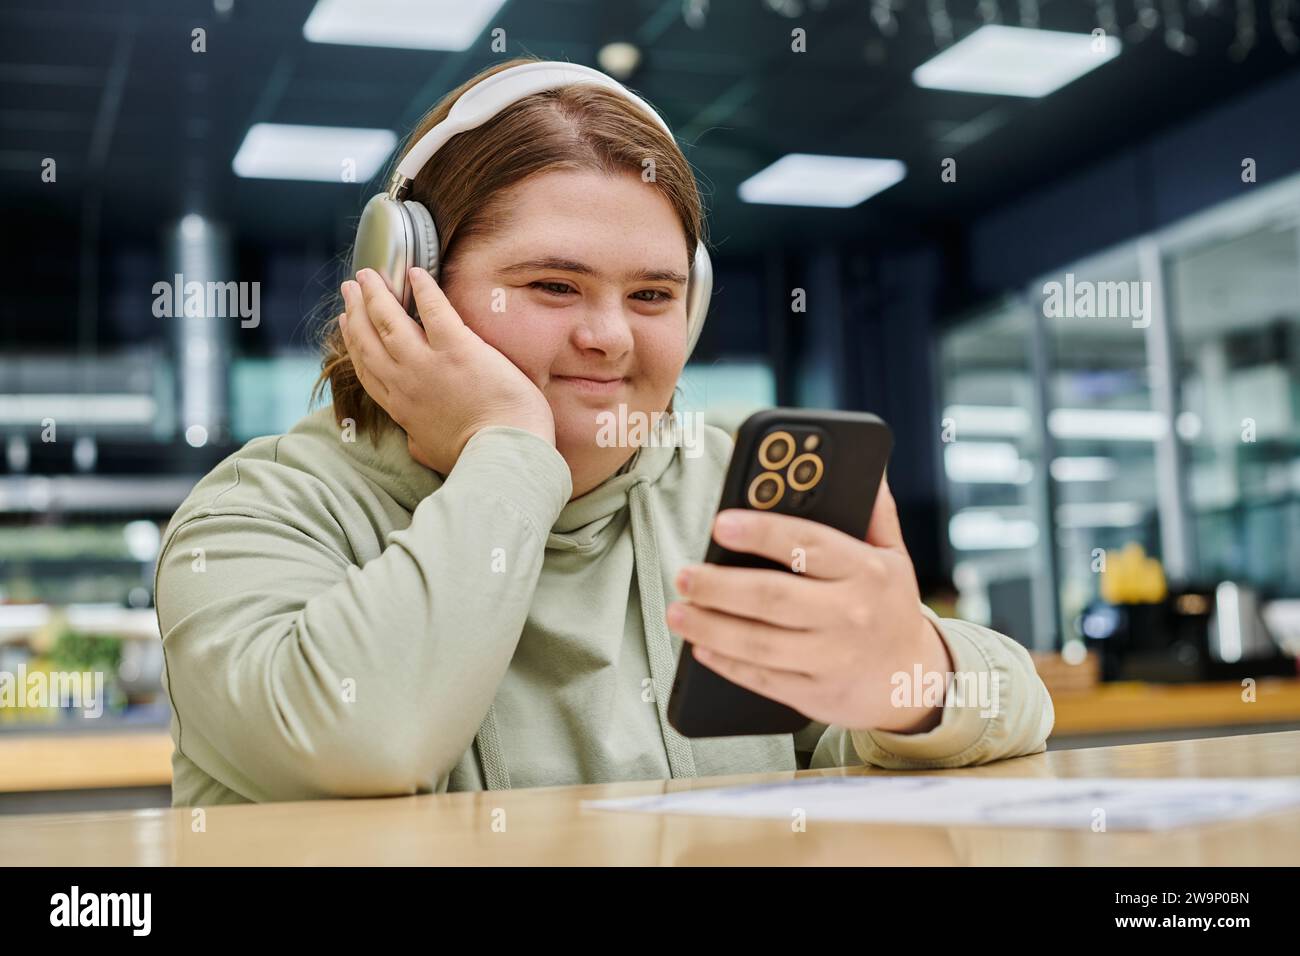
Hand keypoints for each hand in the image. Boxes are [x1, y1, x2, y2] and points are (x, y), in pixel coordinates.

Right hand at [339, 267, 554, 473]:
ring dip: (376, 294)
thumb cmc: (475, 458)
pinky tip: (416, 272)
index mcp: (400, 408)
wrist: (502, 456)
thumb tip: (413, 441)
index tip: (347, 322)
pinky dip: (423, 288)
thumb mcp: (433, 454)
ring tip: (368, 273)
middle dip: (357, 309)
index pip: (368, 368)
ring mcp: (427, 363)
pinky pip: (433, 309)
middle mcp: (404, 382)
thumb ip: (419, 442)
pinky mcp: (458, 348)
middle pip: (369, 339)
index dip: (353, 342)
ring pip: (390, 320)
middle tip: (350, 288)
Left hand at [666, 475, 952, 733]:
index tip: (721, 523)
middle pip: (772, 597)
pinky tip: (700, 647)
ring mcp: (833, 657)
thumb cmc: (889, 605)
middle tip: (684, 575)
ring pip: (760, 642)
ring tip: (677, 612)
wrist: (917, 680)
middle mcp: (851, 613)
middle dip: (719, 585)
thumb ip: (874, 510)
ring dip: (710, 628)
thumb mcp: (893, 556)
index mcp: (867, 570)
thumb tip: (865, 464)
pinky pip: (763, 678)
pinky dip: (727, 663)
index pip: (809, 544)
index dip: (762, 532)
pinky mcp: (816, 692)